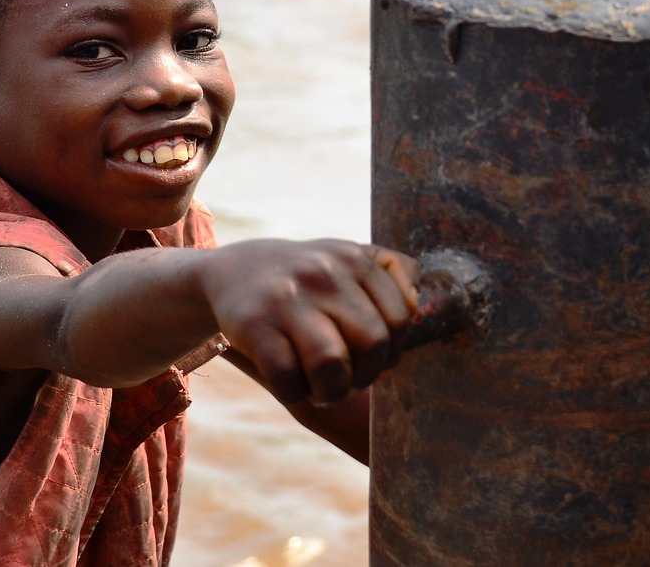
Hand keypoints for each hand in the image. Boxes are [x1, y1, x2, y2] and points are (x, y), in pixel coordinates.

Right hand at [198, 239, 418, 404]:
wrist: (231, 272)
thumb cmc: (305, 277)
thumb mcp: (348, 258)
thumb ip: (393, 273)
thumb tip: (418, 307)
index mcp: (352, 258)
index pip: (401, 320)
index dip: (392, 351)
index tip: (369, 356)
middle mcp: (321, 273)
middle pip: (372, 345)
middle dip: (366, 374)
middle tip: (347, 377)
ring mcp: (285, 300)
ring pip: (332, 367)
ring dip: (332, 391)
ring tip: (323, 388)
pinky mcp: (253, 327)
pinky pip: (289, 380)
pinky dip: (296, 392)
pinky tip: (292, 382)